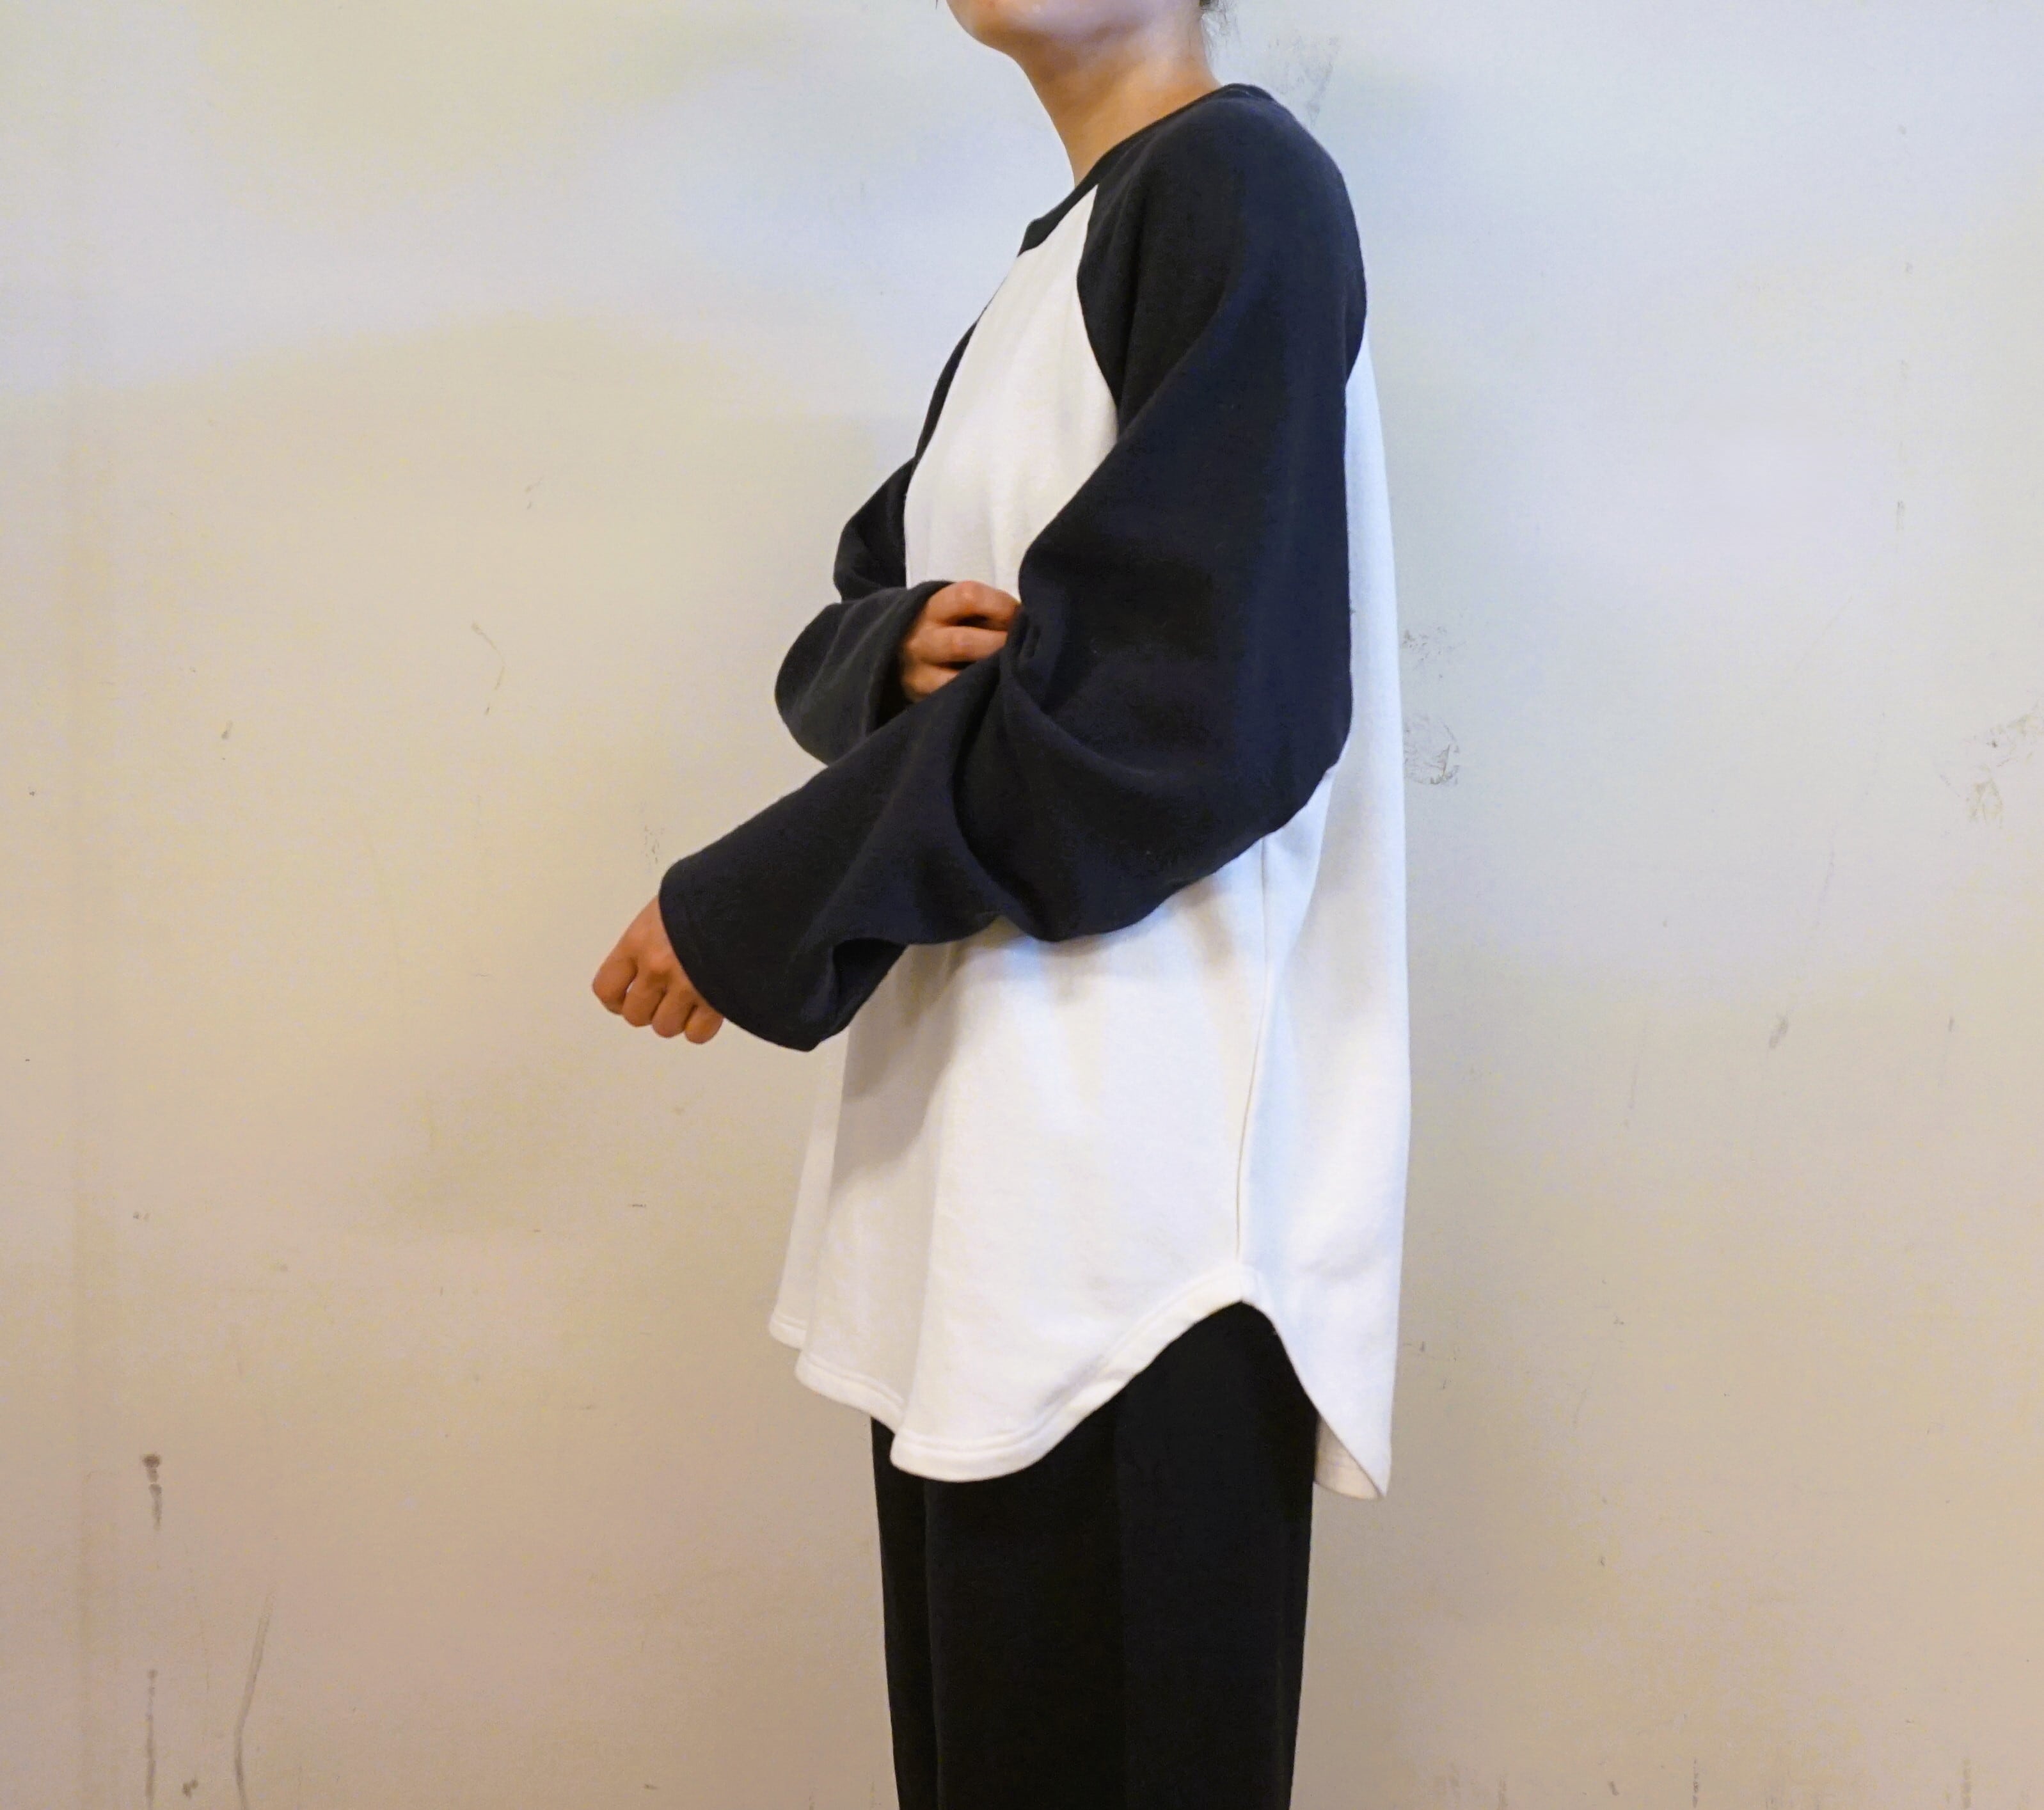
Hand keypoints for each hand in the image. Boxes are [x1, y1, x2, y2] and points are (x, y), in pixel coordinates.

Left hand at [591, 897, 724, 1042]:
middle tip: (666, 996)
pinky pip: (697, 1034)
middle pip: (636, 1016)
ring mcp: (687, 987)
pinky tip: (708, 1008)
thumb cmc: (709, 893)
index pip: (607, 989)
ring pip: (665, 1028)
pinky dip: (700, 1027)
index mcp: (639, 942)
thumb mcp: (668, 904)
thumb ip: (653, 934)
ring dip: (675, 1018)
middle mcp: (657, 968)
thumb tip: (650, 952)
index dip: (616, 1000)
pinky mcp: (716, 1001)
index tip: (627, 997)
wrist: (750, 898)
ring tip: (690, 1000)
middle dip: (649, 1010)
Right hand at [898, 580, 1020, 702]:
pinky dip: (982, 695)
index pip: (968, 596)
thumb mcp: (958, 611)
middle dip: (998, 645)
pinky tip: (998, 691)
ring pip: (958, 677)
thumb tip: (1030, 621)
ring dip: (992, 674)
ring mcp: (920, 675)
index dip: (1001, 605)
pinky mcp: (924, 700)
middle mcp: (922, 640)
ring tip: (1012, 671)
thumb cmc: (947, 628)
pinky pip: (957, 700)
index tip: (1021, 616)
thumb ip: (988, 611)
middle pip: (962, 642)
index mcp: (933, 608)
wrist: (900, 656)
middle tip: (1022, 649)